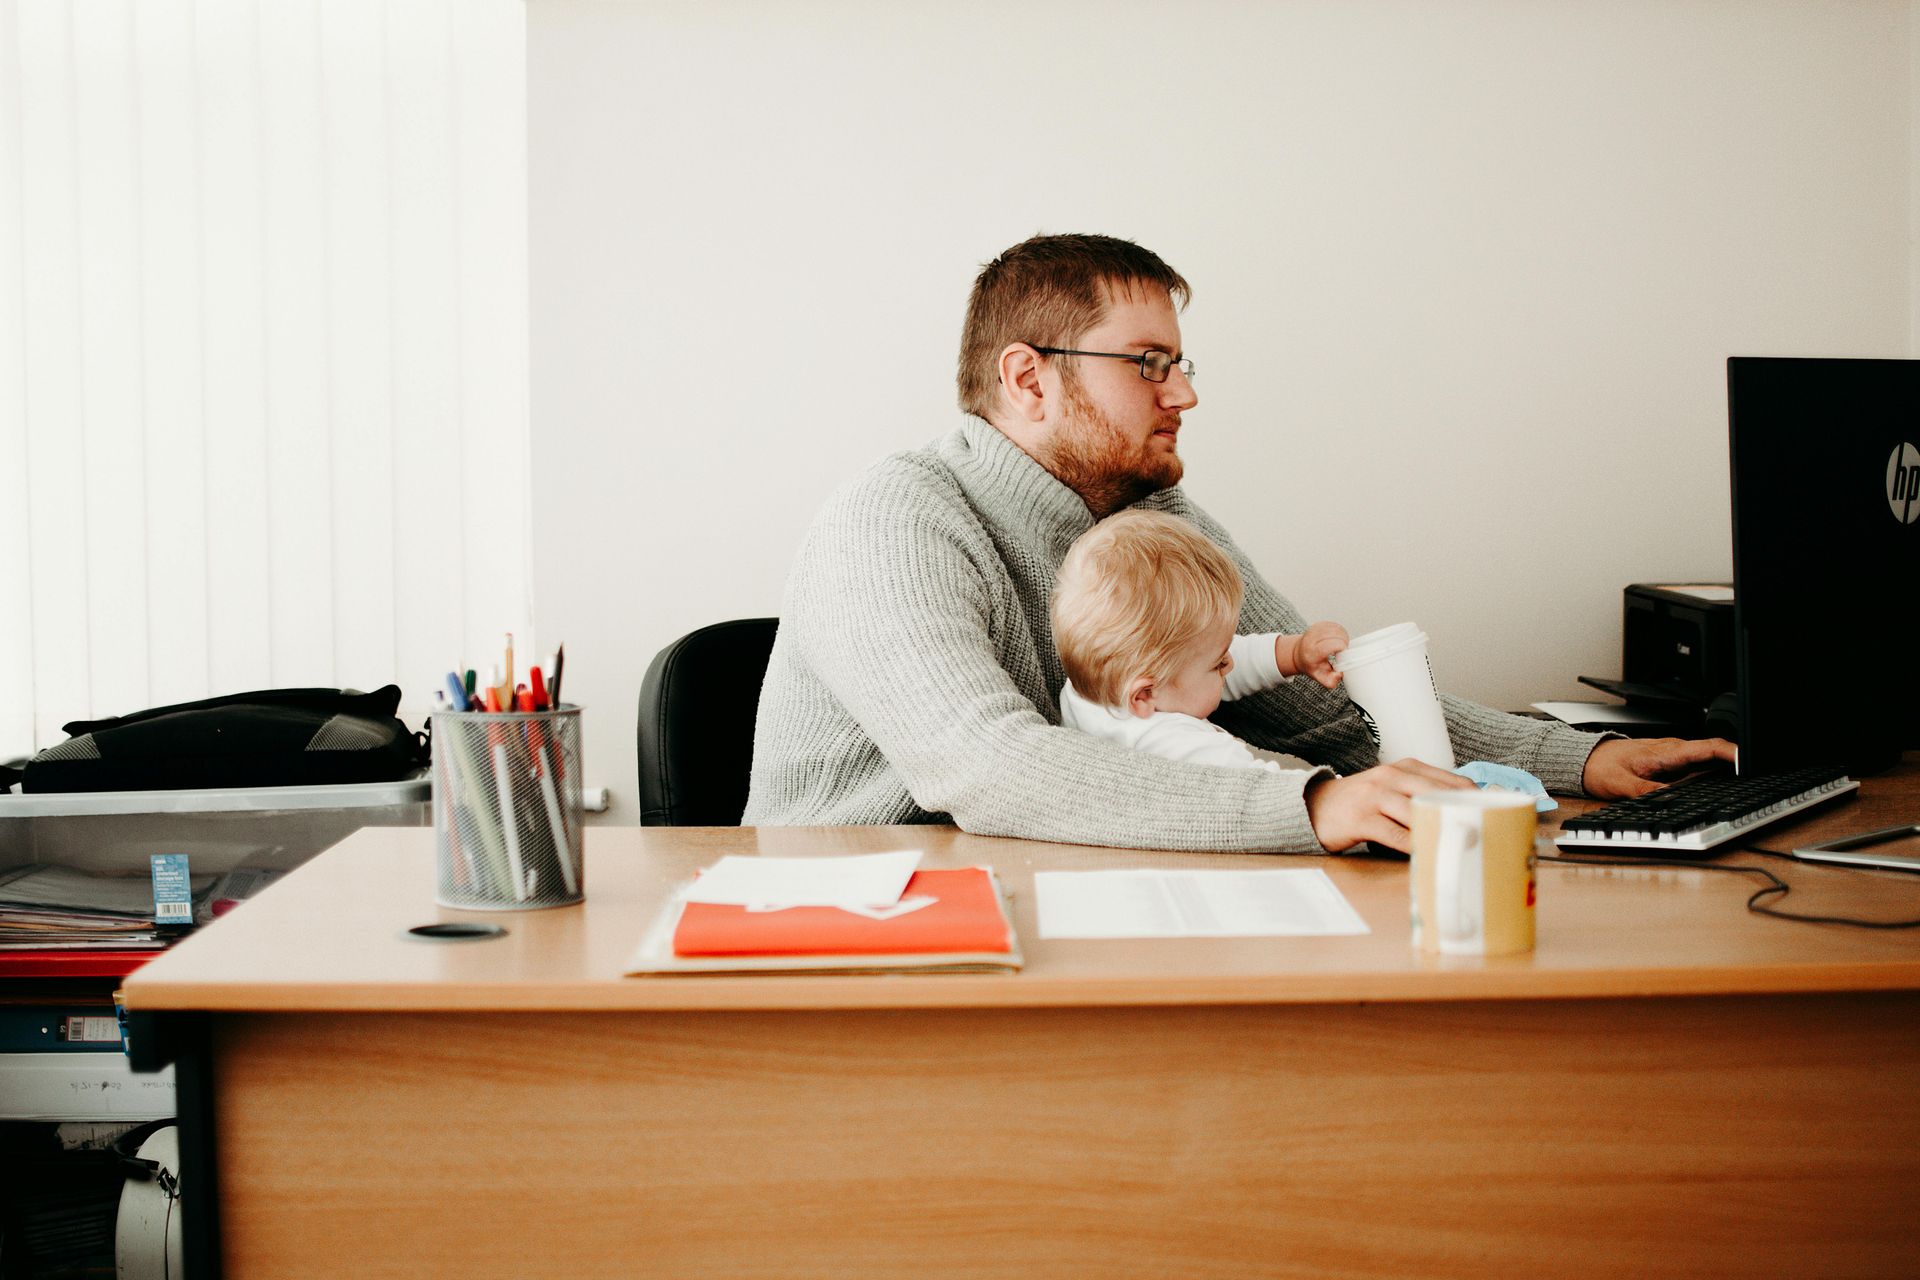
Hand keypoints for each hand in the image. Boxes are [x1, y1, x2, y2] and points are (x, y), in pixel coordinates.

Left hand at [1285, 622, 1349, 689]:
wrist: (1299, 654)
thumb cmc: (1311, 665)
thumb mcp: (1320, 677)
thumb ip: (1331, 680)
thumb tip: (1339, 674)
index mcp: (1312, 652)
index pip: (1333, 644)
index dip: (1342, 648)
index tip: (1341, 655)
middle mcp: (1311, 639)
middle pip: (1337, 635)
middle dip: (1344, 643)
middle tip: (1342, 651)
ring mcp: (1314, 630)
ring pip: (1337, 628)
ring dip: (1343, 637)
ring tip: (1340, 646)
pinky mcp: (1318, 624)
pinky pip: (1335, 625)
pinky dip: (1340, 632)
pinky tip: (1337, 639)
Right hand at [1302, 758, 1476, 852]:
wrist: (1315, 806)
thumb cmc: (1362, 803)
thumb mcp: (1394, 789)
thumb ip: (1424, 796)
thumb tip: (1465, 815)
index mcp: (1406, 768)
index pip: (1452, 781)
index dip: (1477, 800)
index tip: (1497, 816)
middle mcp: (1392, 777)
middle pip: (1439, 795)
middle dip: (1464, 815)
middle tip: (1487, 834)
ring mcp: (1376, 796)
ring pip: (1418, 814)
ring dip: (1440, 831)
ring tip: (1462, 847)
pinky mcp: (1362, 818)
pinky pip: (1394, 835)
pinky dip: (1412, 846)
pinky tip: (1426, 854)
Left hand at [1581, 736, 1738, 799]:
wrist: (1586, 759)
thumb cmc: (1601, 766)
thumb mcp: (1621, 783)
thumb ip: (1646, 792)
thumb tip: (1667, 801)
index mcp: (1666, 752)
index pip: (1707, 747)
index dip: (1732, 753)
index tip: (1749, 761)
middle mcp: (1674, 751)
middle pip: (1714, 752)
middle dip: (1738, 761)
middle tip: (1758, 775)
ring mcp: (1674, 757)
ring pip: (1709, 759)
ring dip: (1728, 767)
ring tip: (1748, 780)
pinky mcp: (1672, 765)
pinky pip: (1699, 766)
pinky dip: (1714, 772)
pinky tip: (1723, 784)